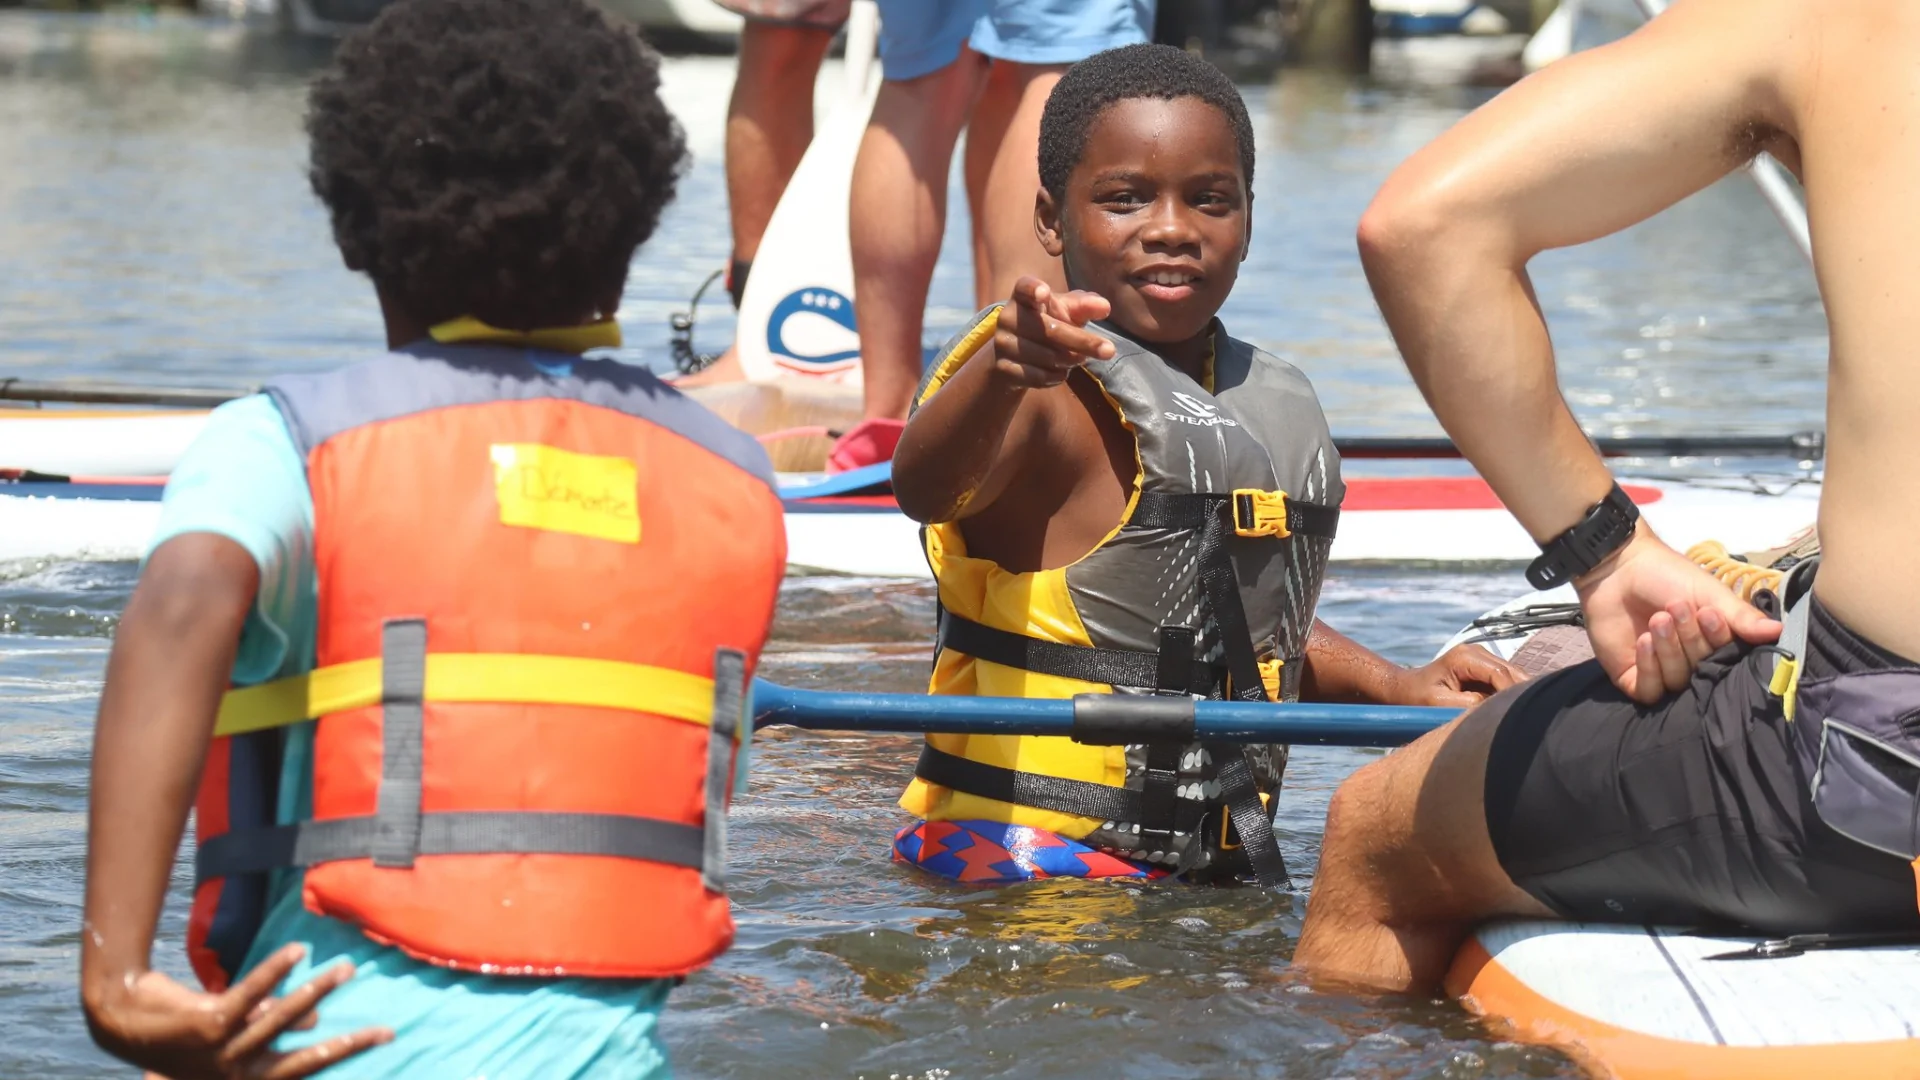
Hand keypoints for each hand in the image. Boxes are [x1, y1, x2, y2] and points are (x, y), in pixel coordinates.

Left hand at [85, 944, 390, 1079]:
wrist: (119, 1020)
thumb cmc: (176, 1028)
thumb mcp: (227, 1035)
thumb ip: (265, 1027)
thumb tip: (313, 1022)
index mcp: (242, 1078)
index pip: (304, 1069)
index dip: (343, 1054)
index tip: (381, 1038)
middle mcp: (235, 1073)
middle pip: (303, 1059)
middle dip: (348, 1045)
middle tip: (386, 1030)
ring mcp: (220, 1053)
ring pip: (281, 1021)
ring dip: (317, 992)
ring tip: (345, 969)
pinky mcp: (207, 1026)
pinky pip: (250, 995)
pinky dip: (274, 971)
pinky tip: (296, 951)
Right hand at [990, 276, 1115, 387]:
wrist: (1015, 354)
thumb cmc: (1048, 323)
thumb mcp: (1066, 312)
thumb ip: (1084, 306)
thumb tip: (1105, 307)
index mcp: (1023, 296)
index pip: (1025, 287)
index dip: (1034, 290)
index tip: (1045, 293)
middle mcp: (1007, 317)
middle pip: (1050, 330)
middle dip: (1083, 342)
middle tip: (1109, 350)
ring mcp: (1003, 343)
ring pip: (1047, 357)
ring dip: (1071, 361)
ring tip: (1078, 359)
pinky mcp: (1003, 367)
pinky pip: (1038, 376)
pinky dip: (1057, 377)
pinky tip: (1061, 372)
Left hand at [1387, 644, 1526, 706]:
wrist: (1406, 688)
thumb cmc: (1417, 697)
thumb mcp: (1438, 703)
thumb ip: (1467, 704)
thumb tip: (1494, 707)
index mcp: (1464, 657)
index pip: (1500, 674)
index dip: (1512, 694)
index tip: (1519, 716)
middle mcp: (1477, 652)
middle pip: (1512, 672)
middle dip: (1521, 694)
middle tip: (1528, 719)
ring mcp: (1483, 657)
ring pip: (1513, 676)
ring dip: (1517, 695)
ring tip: (1522, 717)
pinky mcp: (1485, 667)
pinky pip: (1506, 681)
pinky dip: (1510, 694)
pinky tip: (1511, 711)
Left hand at [1576, 528, 1782, 703]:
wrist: (1618, 568)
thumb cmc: (1667, 576)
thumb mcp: (1709, 593)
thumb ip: (1740, 616)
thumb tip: (1780, 632)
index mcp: (1715, 643)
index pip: (1728, 657)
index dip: (1719, 638)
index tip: (1708, 613)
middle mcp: (1692, 662)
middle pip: (1702, 670)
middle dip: (1690, 639)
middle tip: (1676, 608)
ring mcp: (1662, 672)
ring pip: (1677, 681)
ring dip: (1669, 649)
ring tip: (1658, 619)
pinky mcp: (1632, 678)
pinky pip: (1649, 690)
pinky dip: (1649, 667)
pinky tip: (1643, 641)